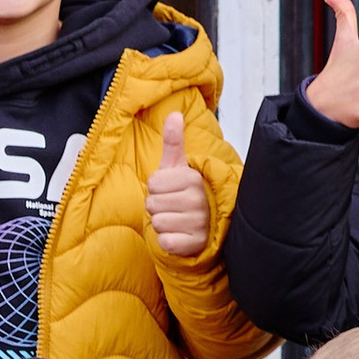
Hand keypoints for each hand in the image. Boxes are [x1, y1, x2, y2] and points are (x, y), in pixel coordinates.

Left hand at [143, 110, 212, 259]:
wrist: (207, 226)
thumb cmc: (186, 194)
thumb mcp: (179, 167)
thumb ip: (174, 142)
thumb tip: (174, 114)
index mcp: (193, 178)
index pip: (152, 183)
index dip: (156, 189)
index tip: (171, 191)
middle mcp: (198, 199)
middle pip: (151, 203)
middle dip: (158, 207)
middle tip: (174, 207)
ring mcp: (199, 223)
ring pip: (157, 223)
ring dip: (162, 224)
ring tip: (177, 220)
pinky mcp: (195, 244)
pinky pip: (165, 242)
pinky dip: (168, 241)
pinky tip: (179, 235)